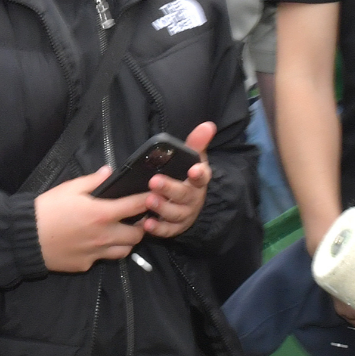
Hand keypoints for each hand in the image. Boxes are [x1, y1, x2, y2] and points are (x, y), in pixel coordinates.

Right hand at [36, 170, 148, 271]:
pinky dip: (104, 251)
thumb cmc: (47, 209)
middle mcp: (104, 236)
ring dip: (126, 242)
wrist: (25, 237)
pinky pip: (102, 259)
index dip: (148, 201)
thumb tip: (109, 172)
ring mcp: (96, 253)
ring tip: (120, 233)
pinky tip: (95, 243)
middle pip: (137, 235)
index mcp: (102, 214)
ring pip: (124, 251)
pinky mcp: (85, 265)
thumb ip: (93, 181)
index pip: (136, 207)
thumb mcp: (69, 188)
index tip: (155, 197)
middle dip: (141, 226)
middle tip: (136, 219)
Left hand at [141, 123, 214, 238]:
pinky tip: (146, 224)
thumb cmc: (187, 177)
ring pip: (175, 213)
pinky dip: (157, 228)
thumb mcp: (193, 159)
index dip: (199, 173)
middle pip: (184, 195)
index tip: (194, 169)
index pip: (202, 176)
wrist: (190, 205)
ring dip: (162, 207)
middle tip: (155, 182)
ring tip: (149, 200)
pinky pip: (167, 230)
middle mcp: (193, 198)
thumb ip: (197, 143)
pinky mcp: (175, 227)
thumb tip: (208, 125)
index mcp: (198, 180)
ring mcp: (184, 214)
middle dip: (170, 188)